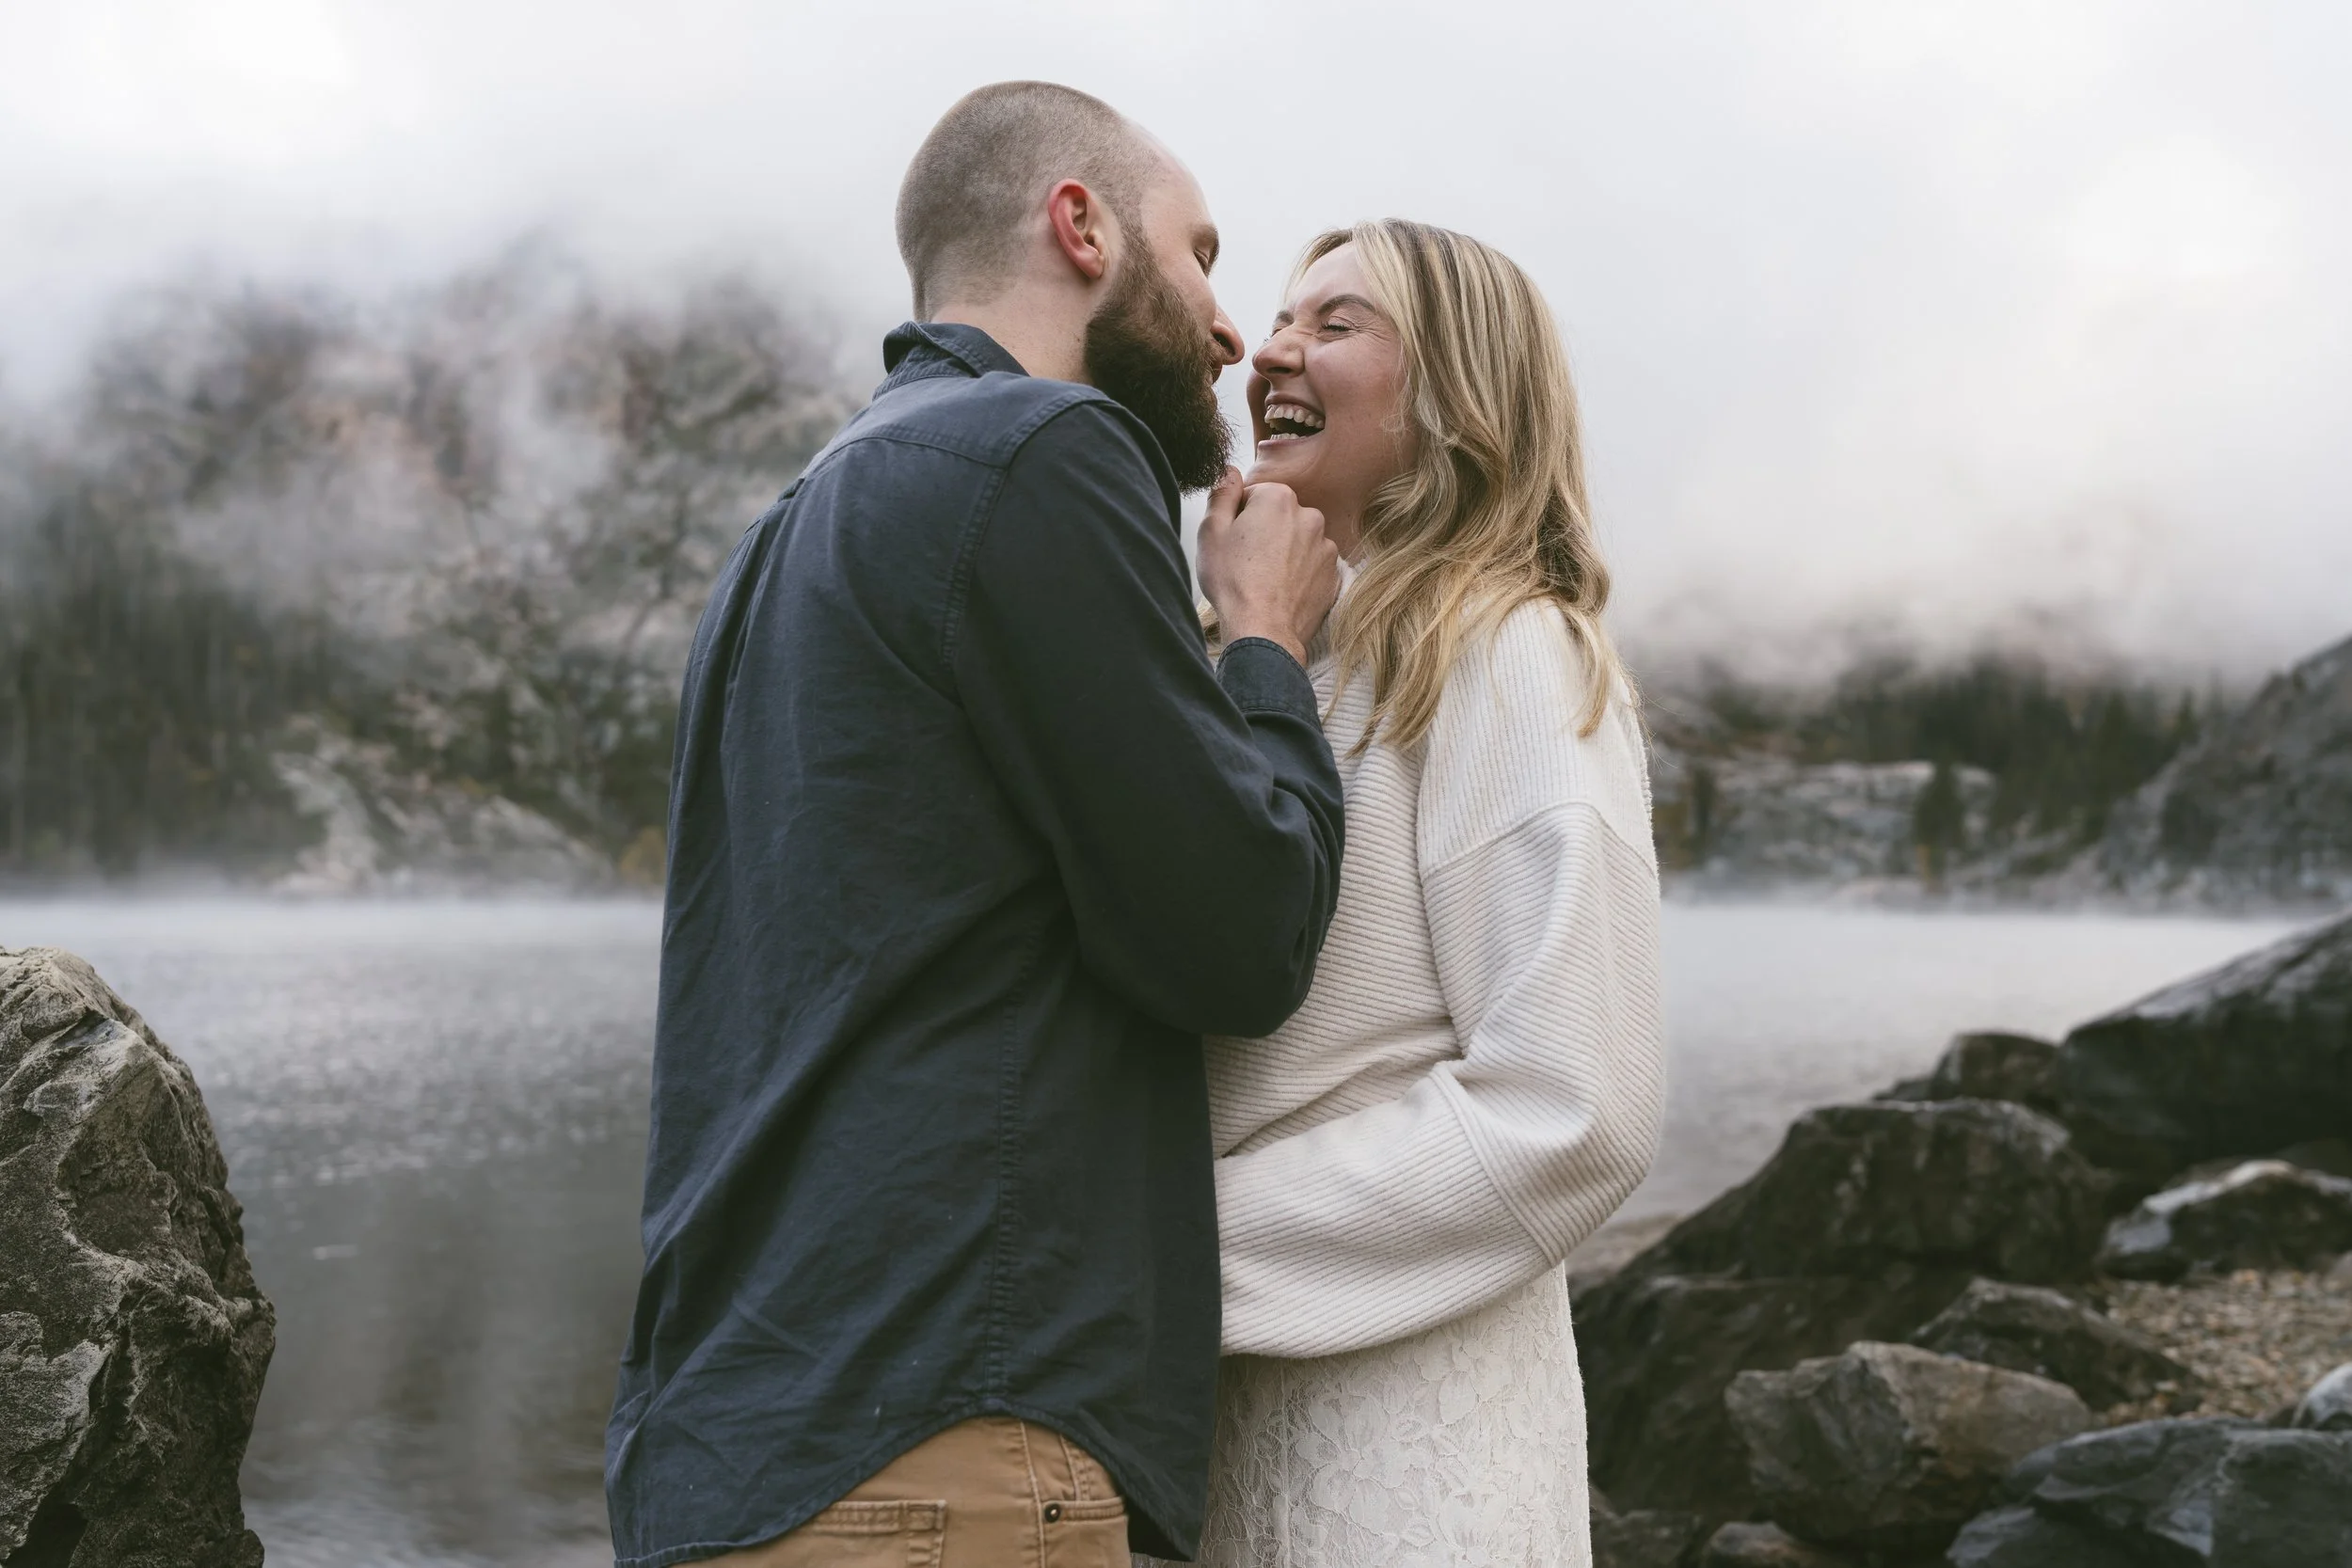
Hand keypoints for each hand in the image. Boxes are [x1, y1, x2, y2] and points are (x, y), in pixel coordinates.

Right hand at [1196, 468, 1338, 666]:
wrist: (1263, 630)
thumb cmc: (1233, 582)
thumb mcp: (1211, 532)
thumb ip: (1222, 493)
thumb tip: (1229, 472)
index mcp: (1278, 498)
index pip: (1255, 496)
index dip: (1239, 518)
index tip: (1233, 541)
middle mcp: (1309, 516)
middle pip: (1280, 516)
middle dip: (1265, 532)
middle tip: (1246, 561)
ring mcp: (1325, 546)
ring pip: (1298, 540)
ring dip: (1284, 552)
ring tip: (1265, 579)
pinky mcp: (1334, 574)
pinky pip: (1313, 565)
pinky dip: (1300, 573)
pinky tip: (1282, 589)